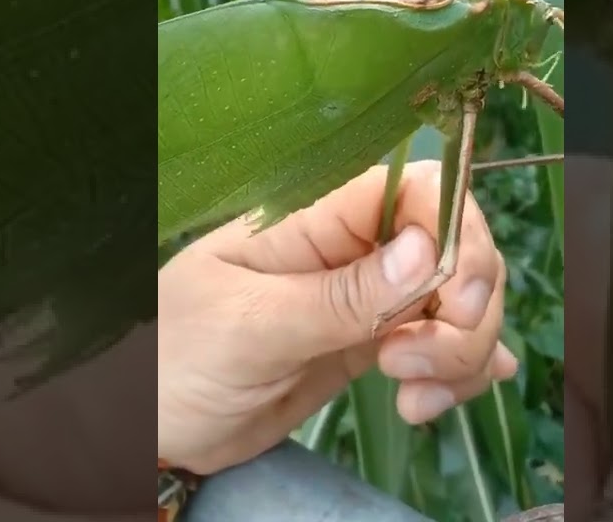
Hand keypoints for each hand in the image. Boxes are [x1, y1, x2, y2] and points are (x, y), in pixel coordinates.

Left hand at [157, 161, 517, 473]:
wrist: (148, 422)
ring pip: (457, 304)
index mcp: (318, 218)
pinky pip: (439, 345)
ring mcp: (368, 299)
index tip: (456, 302)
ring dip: (459, 354)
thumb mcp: (251, 327)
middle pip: (456, 251)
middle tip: (411, 366)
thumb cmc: (176, 356)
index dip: (458, 237)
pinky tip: (437, 401)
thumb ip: (338, 296)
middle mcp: (354, 250)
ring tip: (413, 400)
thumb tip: (428, 251)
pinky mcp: (373, 346)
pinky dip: (458, 373)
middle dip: (464, 312)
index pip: (420, 191)